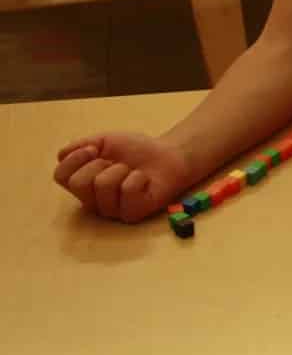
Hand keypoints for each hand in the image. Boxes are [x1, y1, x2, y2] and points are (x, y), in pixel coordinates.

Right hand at [53, 133, 191, 222]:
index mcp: (83, 184)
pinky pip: (127, 190)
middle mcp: (93, 201)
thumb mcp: (104, 141)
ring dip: (121, 169)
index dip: (75, 159)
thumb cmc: (136, 150)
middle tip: (117, 164)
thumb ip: (80, 146)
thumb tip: (62, 154)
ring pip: (103, 184)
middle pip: (78, 183)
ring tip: (132, 172)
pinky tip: (144, 181)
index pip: (60, 176)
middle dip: (100, 164)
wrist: (168, 154)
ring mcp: (112, 211)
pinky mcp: (132, 214)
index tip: (94, 149)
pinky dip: (138, 177)